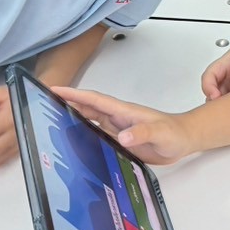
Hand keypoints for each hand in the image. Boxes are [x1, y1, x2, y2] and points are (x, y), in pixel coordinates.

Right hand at [53, 87, 198, 164]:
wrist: (184, 140)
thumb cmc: (175, 133)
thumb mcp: (161, 133)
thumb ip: (143, 132)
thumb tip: (122, 136)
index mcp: (123, 111)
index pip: (94, 99)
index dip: (74, 94)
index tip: (56, 89)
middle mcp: (118, 117)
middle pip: (87, 108)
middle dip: (66, 103)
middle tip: (45, 103)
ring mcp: (118, 127)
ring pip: (90, 120)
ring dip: (73, 117)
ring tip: (54, 119)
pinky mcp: (120, 139)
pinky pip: (97, 134)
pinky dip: (84, 133)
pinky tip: (76, 139)